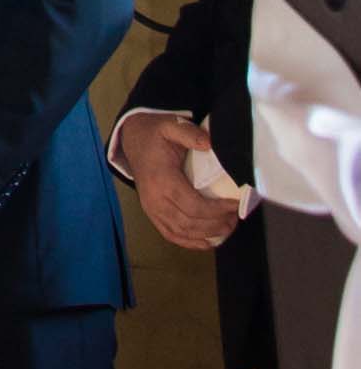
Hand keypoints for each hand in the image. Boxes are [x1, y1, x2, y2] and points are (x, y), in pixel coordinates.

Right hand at [122, 109, 245, 251]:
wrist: (133, 141)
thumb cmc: (155, 135)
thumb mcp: (170, 125)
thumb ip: (189, 133)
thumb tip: (209, 144)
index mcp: (162, 179)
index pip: (193, 205)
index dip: (217, 210)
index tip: (235, 205)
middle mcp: (154, 199)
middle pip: (190, 223)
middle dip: (217, 224)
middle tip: (236, 217)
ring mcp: (151, 209)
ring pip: (182, 232)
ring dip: (207, 234)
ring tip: (227, 227)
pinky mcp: (152, 214)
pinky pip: (171, 235)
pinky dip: (190, 242)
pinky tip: (207, 241)